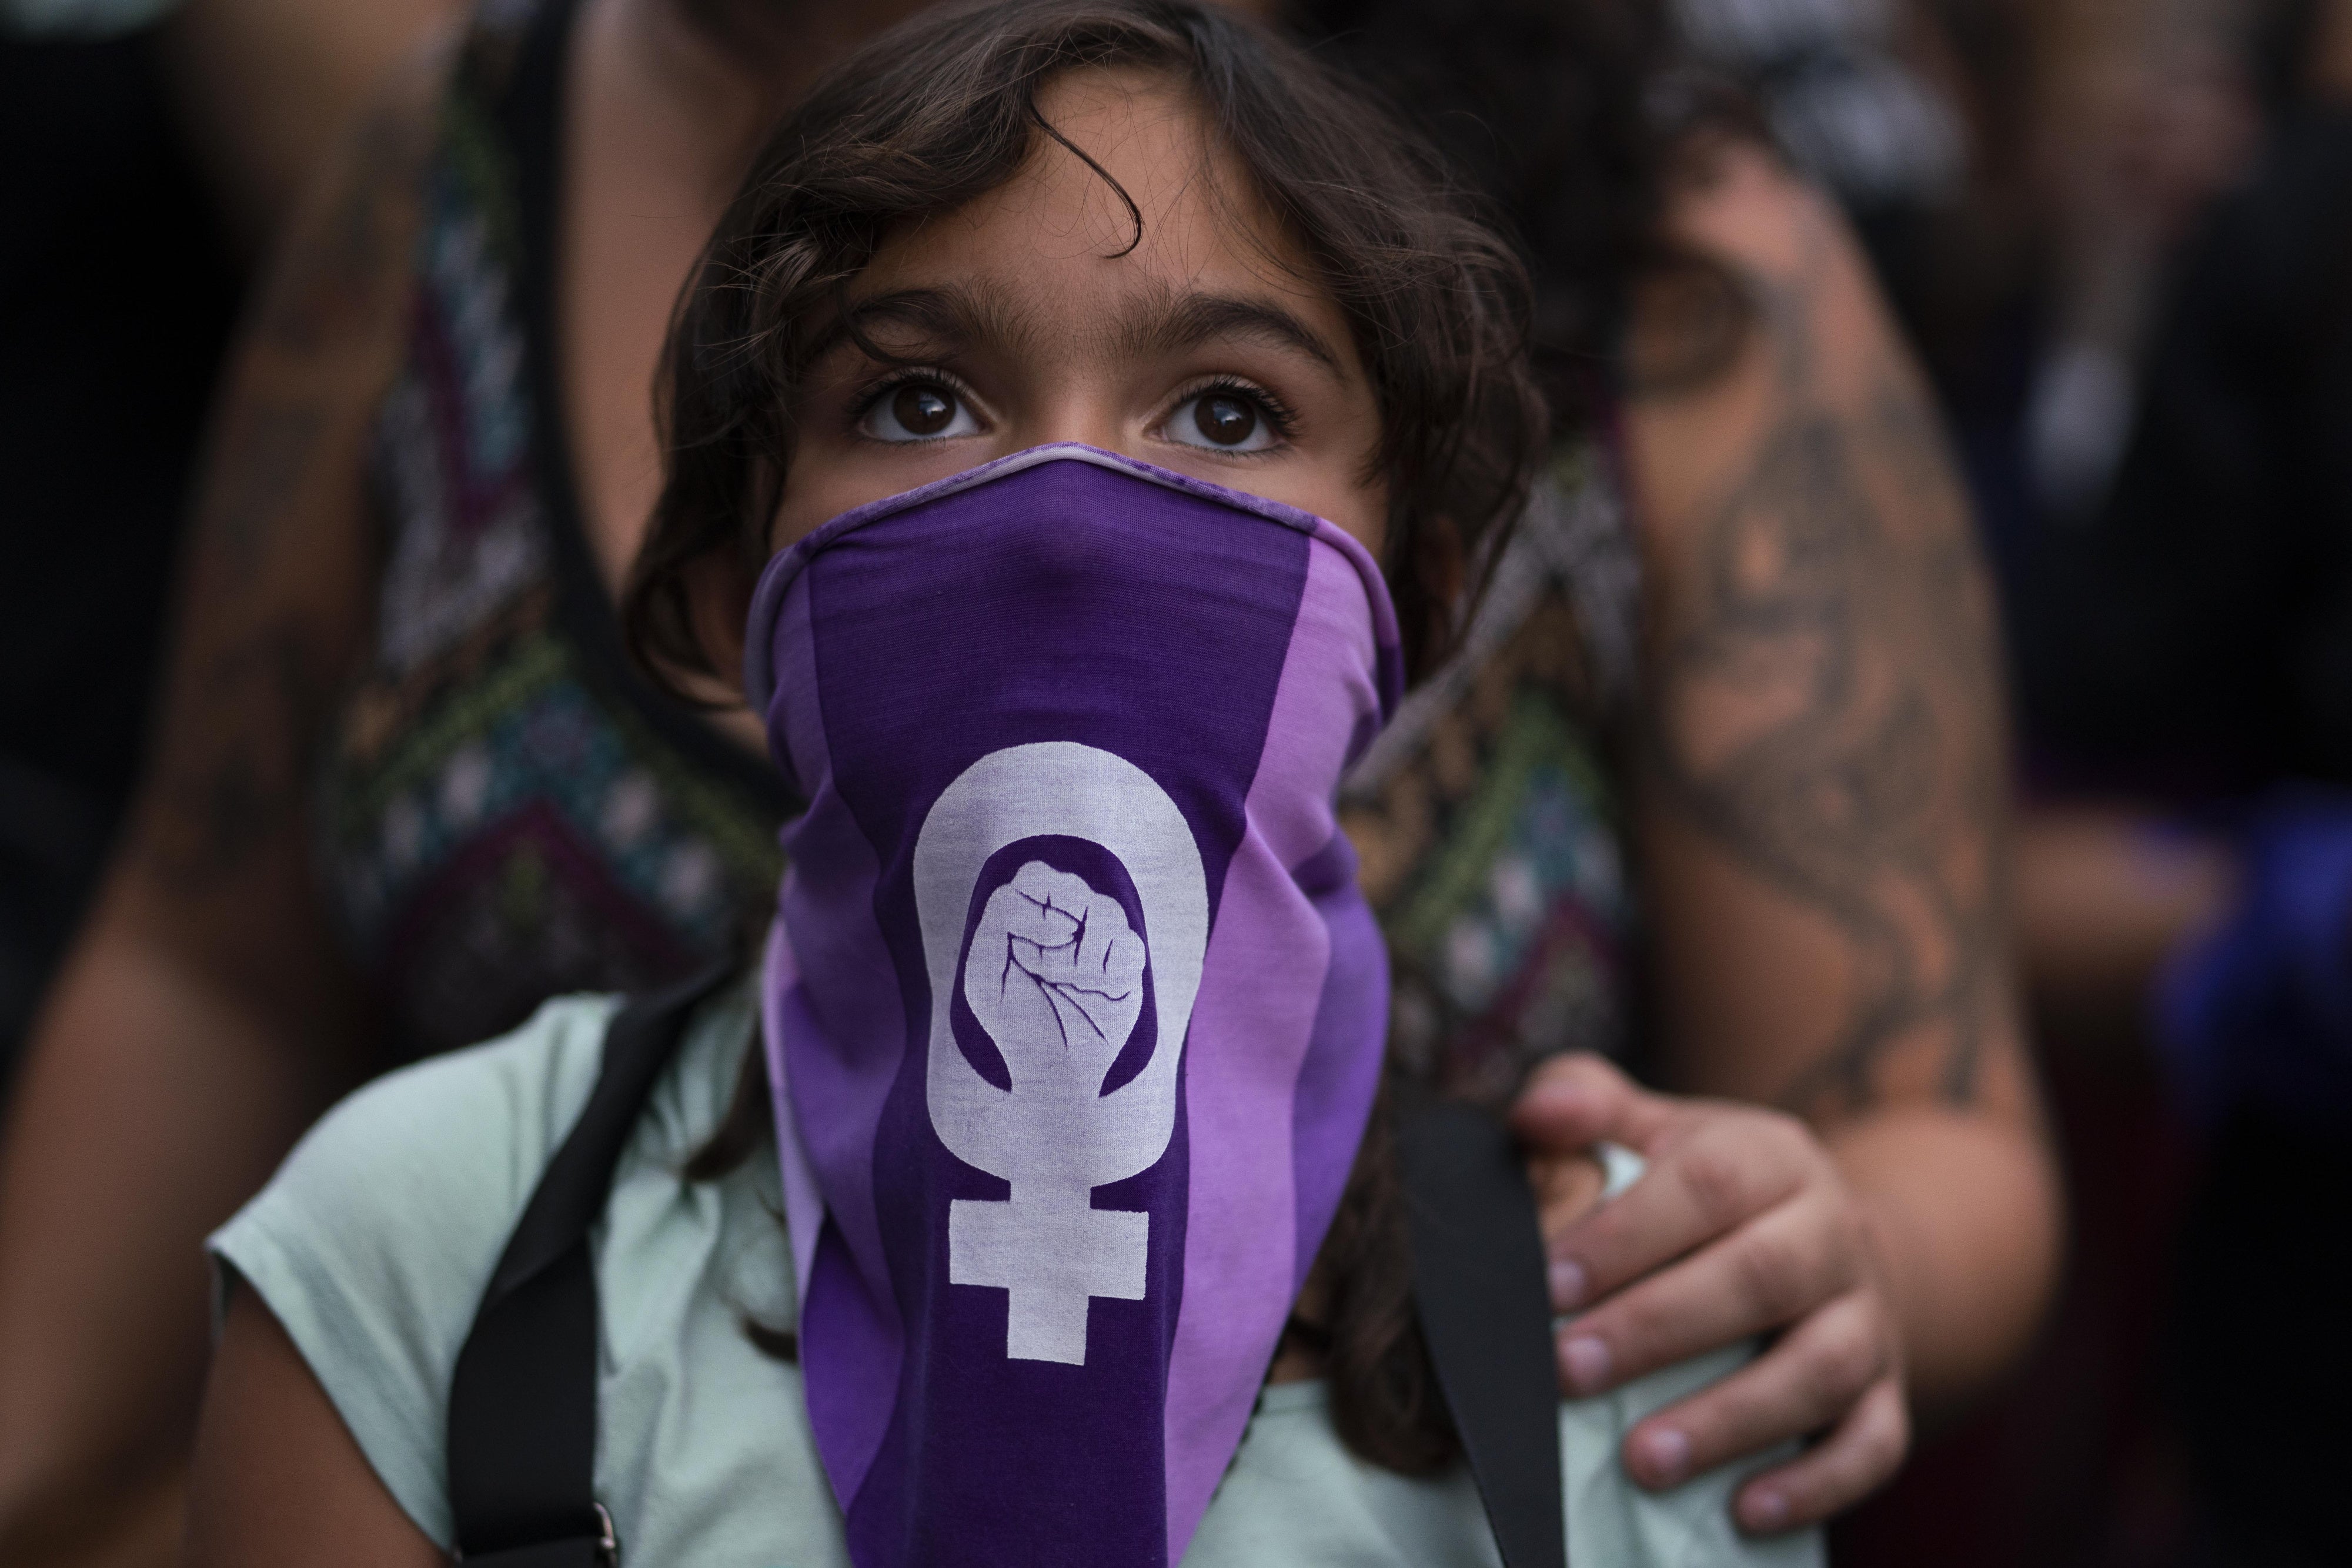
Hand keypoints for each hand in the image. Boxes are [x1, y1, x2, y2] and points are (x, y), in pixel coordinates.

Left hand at [964, 861, 1145, 1094]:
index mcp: (1029, 917)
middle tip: (1048, 973)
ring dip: (1081, 959)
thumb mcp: (984, 975)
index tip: (1024, 953)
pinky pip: (1131, 943)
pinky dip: (1110, 973)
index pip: (1037, 875)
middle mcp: (1068, 919)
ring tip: (1075, 986)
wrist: (1054, 1070)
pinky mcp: (1130, 961)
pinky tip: (1101, 993)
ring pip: (1107, 910)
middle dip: (1056, 937)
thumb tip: (1059, 914)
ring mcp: (1102, 938)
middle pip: (1073, 886)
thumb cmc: (1016, 1024)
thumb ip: (998, 922)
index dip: (1034, 908)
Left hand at [1511, 1054, 1907, 1533]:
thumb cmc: (1708, 1187)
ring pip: (1819, 1369)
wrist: (1827, 1238)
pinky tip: (1743, 1511)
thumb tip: (1536, 1111)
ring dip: (1730, 1419)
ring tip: (1642, 1460)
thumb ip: (1590, 1106)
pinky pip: (1871, 1443)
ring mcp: (1869, 1317)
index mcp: (1772, 1156)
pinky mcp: (1888, 1392)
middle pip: (1759, 1278)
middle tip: (1568, 1372)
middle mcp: (1834, 1231)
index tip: (1549, 1283)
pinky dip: (1814, 1482)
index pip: (1706, 1183)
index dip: (1627, 1233)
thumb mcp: (1658, 1130)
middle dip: (1659, 1329)